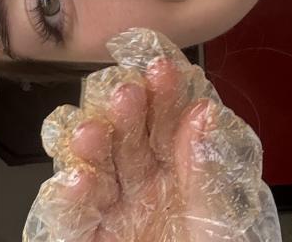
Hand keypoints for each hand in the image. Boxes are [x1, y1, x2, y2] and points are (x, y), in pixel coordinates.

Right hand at [24, 56, 273, 241]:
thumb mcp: (223, 226)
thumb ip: (209, 174)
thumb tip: (203, 113)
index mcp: (177, 177)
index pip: (166, 124)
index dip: (163, 93)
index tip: (162, 67)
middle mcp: (139, 190)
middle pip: (124, 137)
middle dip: (123, 110)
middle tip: (127, 93)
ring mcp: (110, 216)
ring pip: (90, 168)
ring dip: (89, 145)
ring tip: (92, 133)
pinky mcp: (85, 241)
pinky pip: (70, 219)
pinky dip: (68, 199)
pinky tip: (77, 181)